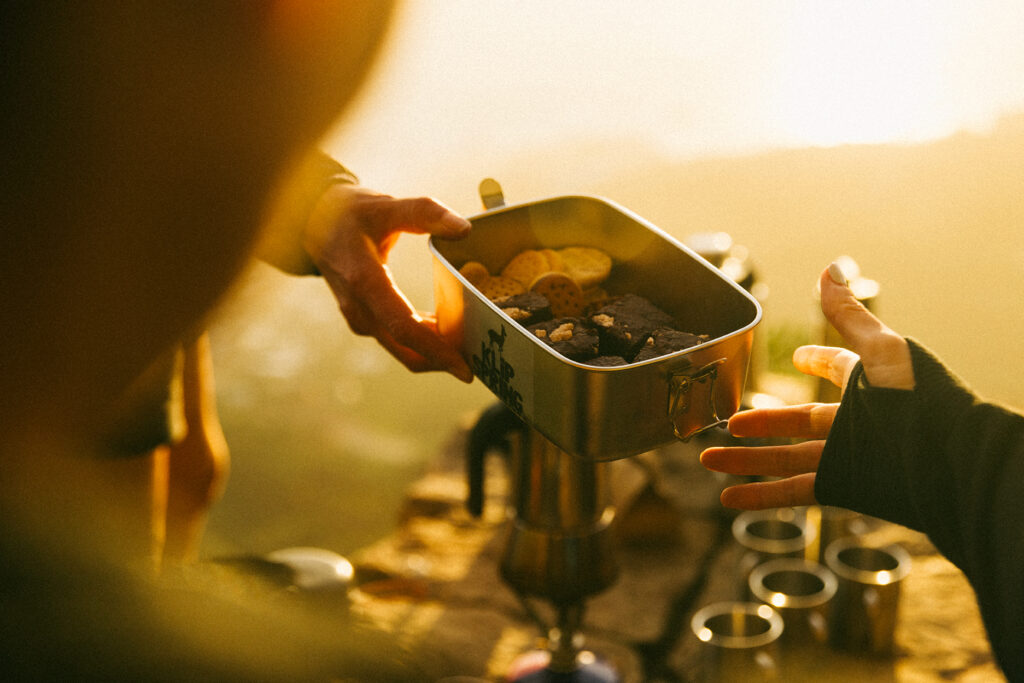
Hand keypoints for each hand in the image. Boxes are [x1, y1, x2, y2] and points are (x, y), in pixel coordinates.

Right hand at [303, 184, 473, 381]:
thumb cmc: (349, 213)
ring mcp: (360, 318)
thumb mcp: (386, 206)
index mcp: (364, 282)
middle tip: (482, 359)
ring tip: (472, 344)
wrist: (311, 222)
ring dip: (435, 352)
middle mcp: (360, 309)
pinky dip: (424, 342)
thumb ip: (425, 213)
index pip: (404, 327)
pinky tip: (448, 330)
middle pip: (406, 349)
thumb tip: (464, 228)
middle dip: (443, 360)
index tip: (465, 368)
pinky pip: (397, 340)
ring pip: (402, 349)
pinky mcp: (365, 319)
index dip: (436, 350)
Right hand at [699, 262, 914, 508]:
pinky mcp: (842, 485)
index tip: (798, 358)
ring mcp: (846, 456)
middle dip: (760, 423)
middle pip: (796, 421)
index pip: (838, 370)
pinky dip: (761, 497)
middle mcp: (854, 422)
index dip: (818, 362)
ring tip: (708, 462)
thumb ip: (848, 316)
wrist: (947, 459)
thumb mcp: (881, 350)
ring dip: (746, 461)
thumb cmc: (922, 398)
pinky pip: (794, 492)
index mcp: (868, 385)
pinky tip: (729, 499)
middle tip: (729, 423)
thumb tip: (829, 269)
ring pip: (785, 459)